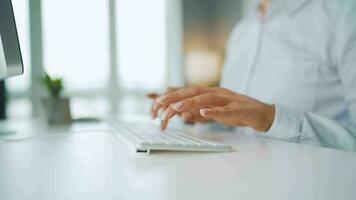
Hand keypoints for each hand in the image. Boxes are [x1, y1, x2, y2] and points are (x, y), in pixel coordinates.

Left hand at [155, 86, 274, 131]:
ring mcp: (227, 99)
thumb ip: (200, 112)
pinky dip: (213, 110)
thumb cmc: (237, 112)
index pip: (187, 92)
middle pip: (192, 91)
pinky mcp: (237, 108)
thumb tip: (183, 115)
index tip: (156, 102)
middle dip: (175, 96)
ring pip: (206, 98)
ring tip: (176, 108)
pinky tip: (204, 112)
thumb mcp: (214, 112)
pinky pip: (225, 109)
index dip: (171, 95)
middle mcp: (216, 92)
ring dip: (190, 102)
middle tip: (159, 103)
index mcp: (210, 93)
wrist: (261, 113)